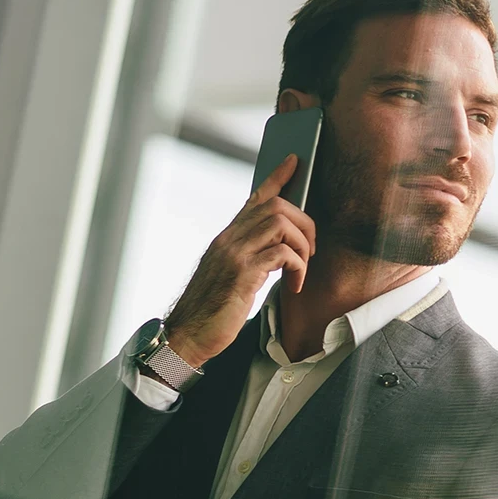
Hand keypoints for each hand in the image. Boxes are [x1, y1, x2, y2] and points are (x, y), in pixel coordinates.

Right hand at [164, 154, 315, 368]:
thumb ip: (246, 260)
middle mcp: (228, 240)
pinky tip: (294, 286)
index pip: (254, 198)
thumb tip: (274, 254)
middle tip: (310, 249)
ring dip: (303, 244)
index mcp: (225, 240)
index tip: (293, 162)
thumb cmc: (209, 313)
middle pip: (276, 206)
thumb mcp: (227, 278)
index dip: (277, 177)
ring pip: (281, 224)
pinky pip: (282, 254)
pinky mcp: (243, 274)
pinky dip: (297, 267)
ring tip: (302, 269)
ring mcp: (234, 255)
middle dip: (304, 222)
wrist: (186, 336)